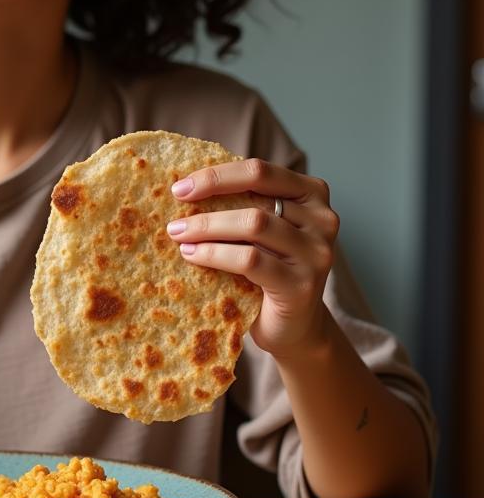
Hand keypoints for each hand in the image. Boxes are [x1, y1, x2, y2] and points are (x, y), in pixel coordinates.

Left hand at [165, 159, 339, 358]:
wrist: (294, 326)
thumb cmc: (269, 267)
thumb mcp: (260, 228)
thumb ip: (240, 203)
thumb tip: (184, 185)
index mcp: (312, 193)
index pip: (259, 171)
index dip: (217, 175)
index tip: (179, 187)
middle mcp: (323, 218)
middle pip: (256, 195)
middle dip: (209, 198)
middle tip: (174, 209)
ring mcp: (316, 252)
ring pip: (253, 224)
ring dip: (207, 227)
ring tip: (178, 234)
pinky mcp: (302, 284)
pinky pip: (249, 260)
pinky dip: (214, 254)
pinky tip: (192, 254)